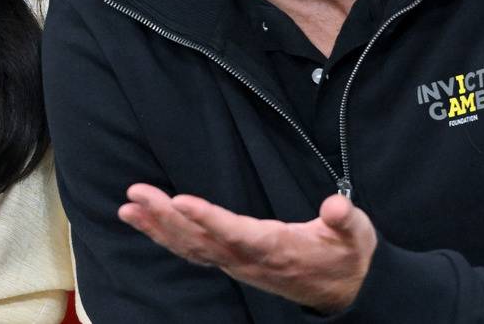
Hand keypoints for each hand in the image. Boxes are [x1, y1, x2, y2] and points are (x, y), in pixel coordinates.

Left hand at [118, 184, 376, 313]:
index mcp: (277, 248)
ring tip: (127, 207)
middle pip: (201, 240)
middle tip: (136, 194)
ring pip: (191, 247)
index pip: (236, 233)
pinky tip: (144, 222)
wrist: (346, 290)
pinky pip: (192, 251)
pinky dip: (165, 236)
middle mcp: (249, 259)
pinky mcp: (231, 261)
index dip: (208, 219)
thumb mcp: (356, 234)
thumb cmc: (347, 254)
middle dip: (166, 217)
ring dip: (157, 227)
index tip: (180, 201)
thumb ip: (345, 220)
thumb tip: (336, 207)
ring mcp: (237, 263)